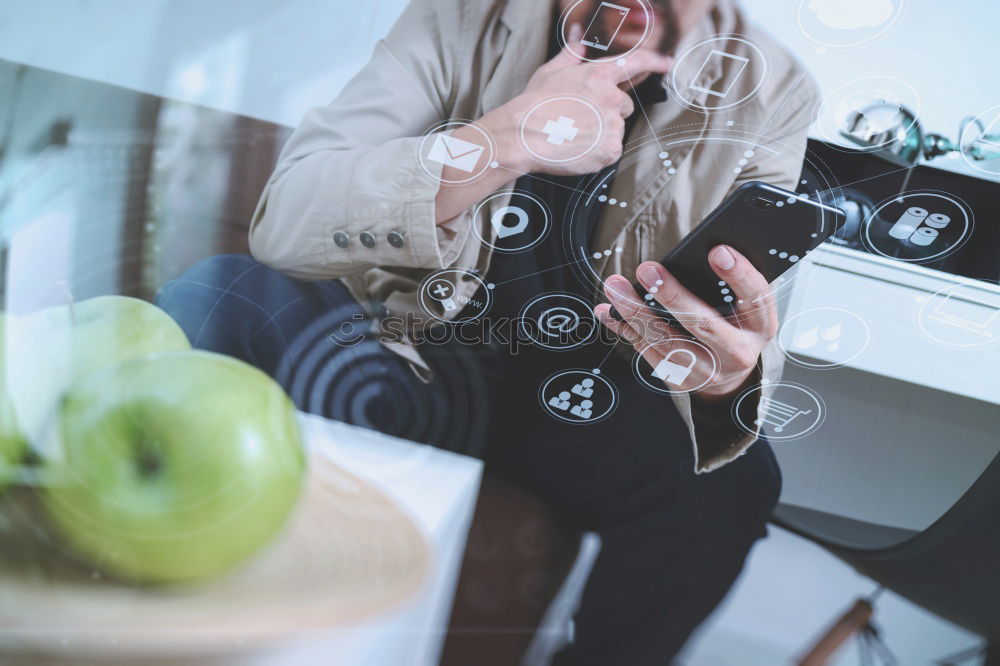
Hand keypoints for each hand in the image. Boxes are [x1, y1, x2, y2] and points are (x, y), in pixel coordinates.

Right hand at [482, 25, 671, 175]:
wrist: (522, 136)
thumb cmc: (533, 104)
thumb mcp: (551, 72)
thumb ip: (572, 53)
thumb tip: (578, 35)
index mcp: (598, 76)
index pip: (636, 62)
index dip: (654, 61)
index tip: (667, 63)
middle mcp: (610, 99)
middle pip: (623, 105)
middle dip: (608, 112)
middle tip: (581, 119)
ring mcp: (612, 126)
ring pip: (615, 130)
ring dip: (601, 134)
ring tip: (574, 135)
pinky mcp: (609, 150)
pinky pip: (611, 151)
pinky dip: (598, 153)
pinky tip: (577, 149)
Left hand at [595, 245, 777, 400]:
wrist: (733, 378)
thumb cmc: (737, 327)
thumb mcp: (748, 306)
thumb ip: (732, 282)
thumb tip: (705, 245)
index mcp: (760, 326)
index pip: (756, 297)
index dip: (738, 274)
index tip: (717, 251)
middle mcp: (736, 351)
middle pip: (702, 323)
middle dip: (671, 295)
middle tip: (647, 269)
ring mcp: (706, 369)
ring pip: (665, 339)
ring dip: (635, 311)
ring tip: (615, 285)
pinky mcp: (679, 377)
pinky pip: (646, 350)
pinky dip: (624, 328)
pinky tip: (609, 310)